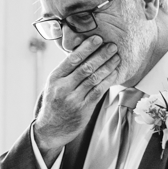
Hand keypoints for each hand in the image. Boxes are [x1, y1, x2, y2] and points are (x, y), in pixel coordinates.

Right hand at [33, 37, 121, 157]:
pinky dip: (107, 81)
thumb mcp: (53, 85)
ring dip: (107, 66)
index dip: (86, 48)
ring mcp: (73, 99)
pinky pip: (98, 92)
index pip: (72, 59)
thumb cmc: (54, 103)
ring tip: (116, 57)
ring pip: (94, 79)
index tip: (97, 39)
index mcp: (54, 78)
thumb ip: (66, 71)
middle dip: (101, 55)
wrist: (50, 129)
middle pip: (85, 68)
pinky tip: (114, 73)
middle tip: (112, 46)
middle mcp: (63, 88)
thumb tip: (83, 51)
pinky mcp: (83, 109)